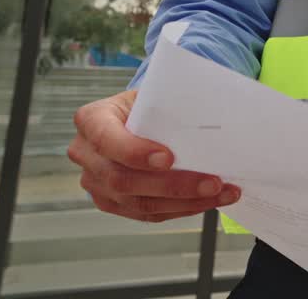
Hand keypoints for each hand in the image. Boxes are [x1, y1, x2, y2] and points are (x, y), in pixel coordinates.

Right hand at [68, 90, 240, 221]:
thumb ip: (169, 102)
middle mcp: (86, 154)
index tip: (168, 158)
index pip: (106, 139)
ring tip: (221, 193)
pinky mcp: (112, 203)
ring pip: (139, 203)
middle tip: (213, 183)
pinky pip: (148, 214)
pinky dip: (182, 209)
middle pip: (123, 180)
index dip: (135, 152)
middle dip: (173, 185)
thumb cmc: (148, 103)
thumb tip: (210, 113)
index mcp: (92, 120)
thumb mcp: (153, 94)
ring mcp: (96, 183)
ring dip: (185, 201)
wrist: (137, 117)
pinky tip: (208, 201)